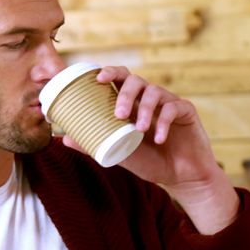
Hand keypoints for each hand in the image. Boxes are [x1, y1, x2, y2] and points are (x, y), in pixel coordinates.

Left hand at [62, 66, 238, 233]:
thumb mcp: (120, 154)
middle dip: (124, 93)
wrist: (181, 177)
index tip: (97, 78)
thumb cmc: (150, 162)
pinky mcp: (186, 110)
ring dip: (144, 109)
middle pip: (135, 79)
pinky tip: (160, 139)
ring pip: (154, 92)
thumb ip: (96, 144)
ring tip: (139, 130)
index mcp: (132, 104)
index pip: (120, 79)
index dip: (109, 72)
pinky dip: (164, 123)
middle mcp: (149, 99)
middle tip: (118, 114)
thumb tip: (64, 138)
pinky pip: (173, 107)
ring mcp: (168, 102)